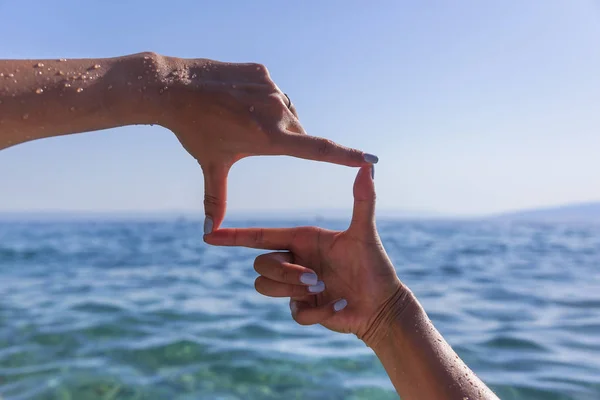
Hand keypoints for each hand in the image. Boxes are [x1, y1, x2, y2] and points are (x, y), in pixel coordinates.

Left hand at [156, 56, 377, 231]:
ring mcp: (271, 89)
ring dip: (273, 119)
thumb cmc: (196, 131)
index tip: (371, 159)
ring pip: (285, 111)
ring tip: (242, 118)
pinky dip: (261, 99)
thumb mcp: (211, 165)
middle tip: (252, 138)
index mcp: (271, 138)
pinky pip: (272, 91)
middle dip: (284, 141)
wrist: (176, 87)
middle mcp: (277, 112)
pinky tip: (239, 100)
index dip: (346, 156)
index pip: (318, 150)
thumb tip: (209, 234)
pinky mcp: (263, 73)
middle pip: (297, 133)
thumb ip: (215, 199)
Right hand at [205, 166, 406, 341]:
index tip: (210, 235)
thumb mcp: (365, 233)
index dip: (234, 236)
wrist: (382, 304)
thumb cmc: (374, 266)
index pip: (260, 236)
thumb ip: (363, 201)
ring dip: (292, 289)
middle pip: (261, 264)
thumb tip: (369, 166)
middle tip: (315, 277)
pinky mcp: (302, 310)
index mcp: (301, 240)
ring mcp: (294, 287)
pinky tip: (339, 305)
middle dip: (284, 272)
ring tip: (321, 287)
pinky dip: (317, 311)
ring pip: (265, 286)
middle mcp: (294, 261)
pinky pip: (293, 313)